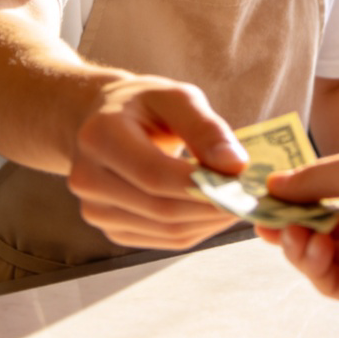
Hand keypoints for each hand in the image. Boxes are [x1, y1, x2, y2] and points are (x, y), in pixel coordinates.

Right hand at [67, 75, 248, 249]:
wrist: (102, 121)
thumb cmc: (144, 105)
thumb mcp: (175, 97)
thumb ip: (205, 127)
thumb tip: (235, 165)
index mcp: (99, 136)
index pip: (154, 174)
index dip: (201, 185)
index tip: (243, 181)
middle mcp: (88, 178)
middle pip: (161, 208)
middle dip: (212, 206)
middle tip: (250, 196)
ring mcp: (94, 209)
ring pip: (166, 231)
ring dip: (209, 221)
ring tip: (236, 200)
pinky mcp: (110, 229)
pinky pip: (163, 240)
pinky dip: (196, 229)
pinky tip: (212, 210)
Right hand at [256, 144, 338, 314]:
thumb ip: (311, 180)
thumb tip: (274, 183)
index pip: (324, 191)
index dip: (293, 193)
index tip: (263, 195)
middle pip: (317, 225)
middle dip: (288, 222)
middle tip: (262, 221)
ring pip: (319, 255)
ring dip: (299, 244)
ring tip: (292, 235)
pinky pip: (331, 281)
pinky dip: (315, 266)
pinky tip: (312, 249)